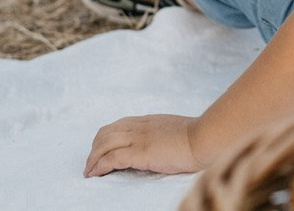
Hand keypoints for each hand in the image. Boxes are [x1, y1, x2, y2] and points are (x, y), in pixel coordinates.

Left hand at [83, 113, 201, 176]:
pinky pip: (112, 158)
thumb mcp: (173, 129)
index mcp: (147, 121)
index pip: (117, 126)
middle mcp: (138, 127)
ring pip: (104, 145)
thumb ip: (160, 133)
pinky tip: (96, 174)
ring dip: (93, 159)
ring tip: (90, 172)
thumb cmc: (196, 136)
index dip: (104, 138)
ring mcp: (138, 139)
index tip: (100, 150)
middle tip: (91, 164)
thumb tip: (157, 144)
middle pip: (105, 134)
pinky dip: (100, 166)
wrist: (203, 137)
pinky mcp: (140, 152)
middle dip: (94, 149)